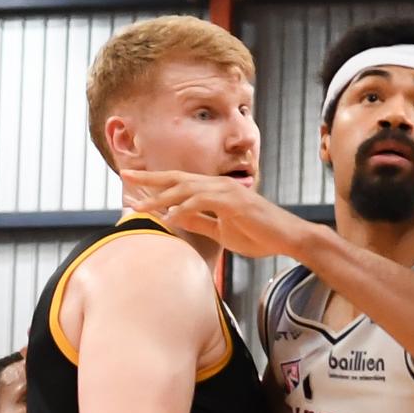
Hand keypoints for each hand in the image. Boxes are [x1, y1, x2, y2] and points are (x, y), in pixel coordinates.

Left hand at [124, 169, 313, 259]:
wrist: (288, 238)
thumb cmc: (259, 234)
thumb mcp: (221, 230)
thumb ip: (198, 221)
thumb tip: (173, 217)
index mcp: (215, 191)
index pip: (179, 182)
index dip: (155, 181)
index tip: (132, 182)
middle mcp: (218, 185)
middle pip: (177, 178)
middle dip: (150, 178)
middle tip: (125, 174)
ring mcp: (227, 191)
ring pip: (186, 188)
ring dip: (162, 197)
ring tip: (141, 206)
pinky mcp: (234, 202)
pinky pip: (203, 202)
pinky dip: (184, 208)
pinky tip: (170, 217)